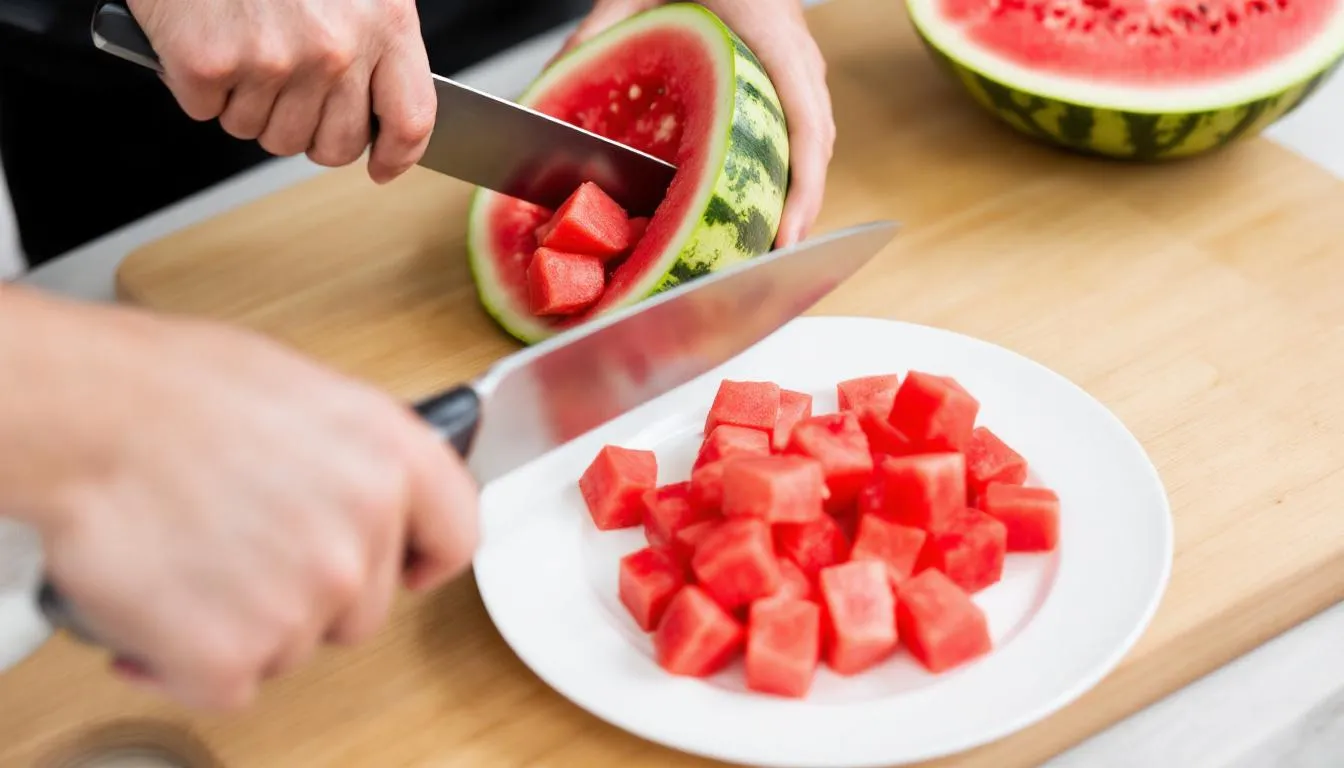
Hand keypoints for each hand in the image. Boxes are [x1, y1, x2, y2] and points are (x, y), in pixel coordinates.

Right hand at [0, 286, 477, 710]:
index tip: (408, 565)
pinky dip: (193, 662)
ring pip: (297, 645)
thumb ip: (359, 457)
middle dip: (315, 590)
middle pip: (367, 606)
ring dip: (253, 621)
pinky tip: (166, 610)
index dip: (427, 557)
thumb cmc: (175, 387)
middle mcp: (364, 532)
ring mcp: (305, 599)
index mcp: (392, 457)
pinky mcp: (234, 653)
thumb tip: (367, 491)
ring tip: (198, 559)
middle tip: (253, 547)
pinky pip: (232, 683)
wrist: (88, 416)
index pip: (458, 536)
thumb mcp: (309, 393)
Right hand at [128, 0, 435, 182]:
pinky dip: (200, 86)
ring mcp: (273, 61)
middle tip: (286, 92)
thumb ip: (372, 39)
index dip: (398, 156)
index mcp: (384, 23)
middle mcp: (335, 49)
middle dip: (308, 131)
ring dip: (250, 106)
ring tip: (243, 46)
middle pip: (333, 145)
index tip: (382, 167)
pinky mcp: (211, 65)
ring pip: (266, 134)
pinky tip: (206, 39)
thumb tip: (374, 112)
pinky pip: (209, 112)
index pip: (410, 120)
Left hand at [558, 0, 834, 246]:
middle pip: (816, 145)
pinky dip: (790, 165)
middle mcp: (798, 56)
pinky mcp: (791, 66)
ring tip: (768, 240)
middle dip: (800, 208)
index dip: (801, 190)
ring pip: (814, 139)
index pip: (806, 125)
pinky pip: (802, 125)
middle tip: (772, 260)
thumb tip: (544, 93)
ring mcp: (802, 61)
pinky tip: (759, 193)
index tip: (786, 238)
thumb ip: (595, 37)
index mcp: (773, 38)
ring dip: (797, 190)